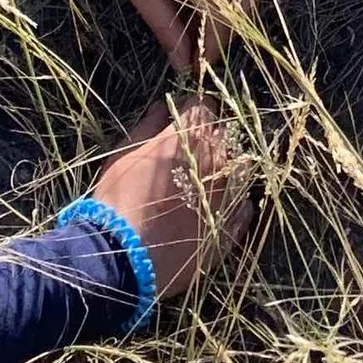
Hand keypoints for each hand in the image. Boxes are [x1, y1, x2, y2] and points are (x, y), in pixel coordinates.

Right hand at [88, 97, 240, 309]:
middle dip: (208, 138)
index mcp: (191, 135)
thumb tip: (161, 109)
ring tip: (203, 182)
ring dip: (224, 168)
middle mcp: (218, 158)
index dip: (191, 112)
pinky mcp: (233, 225)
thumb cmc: (119, 198)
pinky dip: (233, 202)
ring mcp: (230, 193)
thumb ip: (148, 126)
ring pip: (239, 167)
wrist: (126, 256)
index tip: (181, 122)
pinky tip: (214, 208)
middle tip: (188, 154)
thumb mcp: (125, 153)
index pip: (204, 106)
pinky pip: (243, 204)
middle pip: (224, 134)